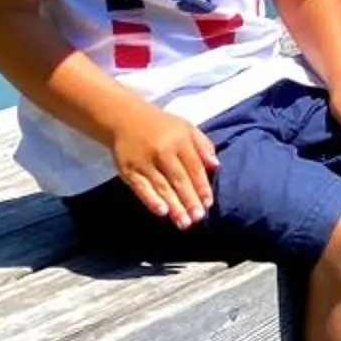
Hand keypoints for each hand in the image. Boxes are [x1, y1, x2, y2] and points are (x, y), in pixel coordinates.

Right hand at [109, 102, 217, 229]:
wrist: (124, 117)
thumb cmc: (161, 126)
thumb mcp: (186, 128)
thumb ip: (203, 146)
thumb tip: (216, 166)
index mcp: (180, 140)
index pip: (194, 167)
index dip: (202, 186)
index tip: (208, 203)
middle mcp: (162, 151)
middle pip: (179, 179)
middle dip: (190, 200)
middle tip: (198, 218)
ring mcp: (144, 161)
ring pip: (162, 187)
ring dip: (174, 206)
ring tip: (184, 223)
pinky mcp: (128, 170)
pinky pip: (141, 188)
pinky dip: (151, 200)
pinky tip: (162, 212)